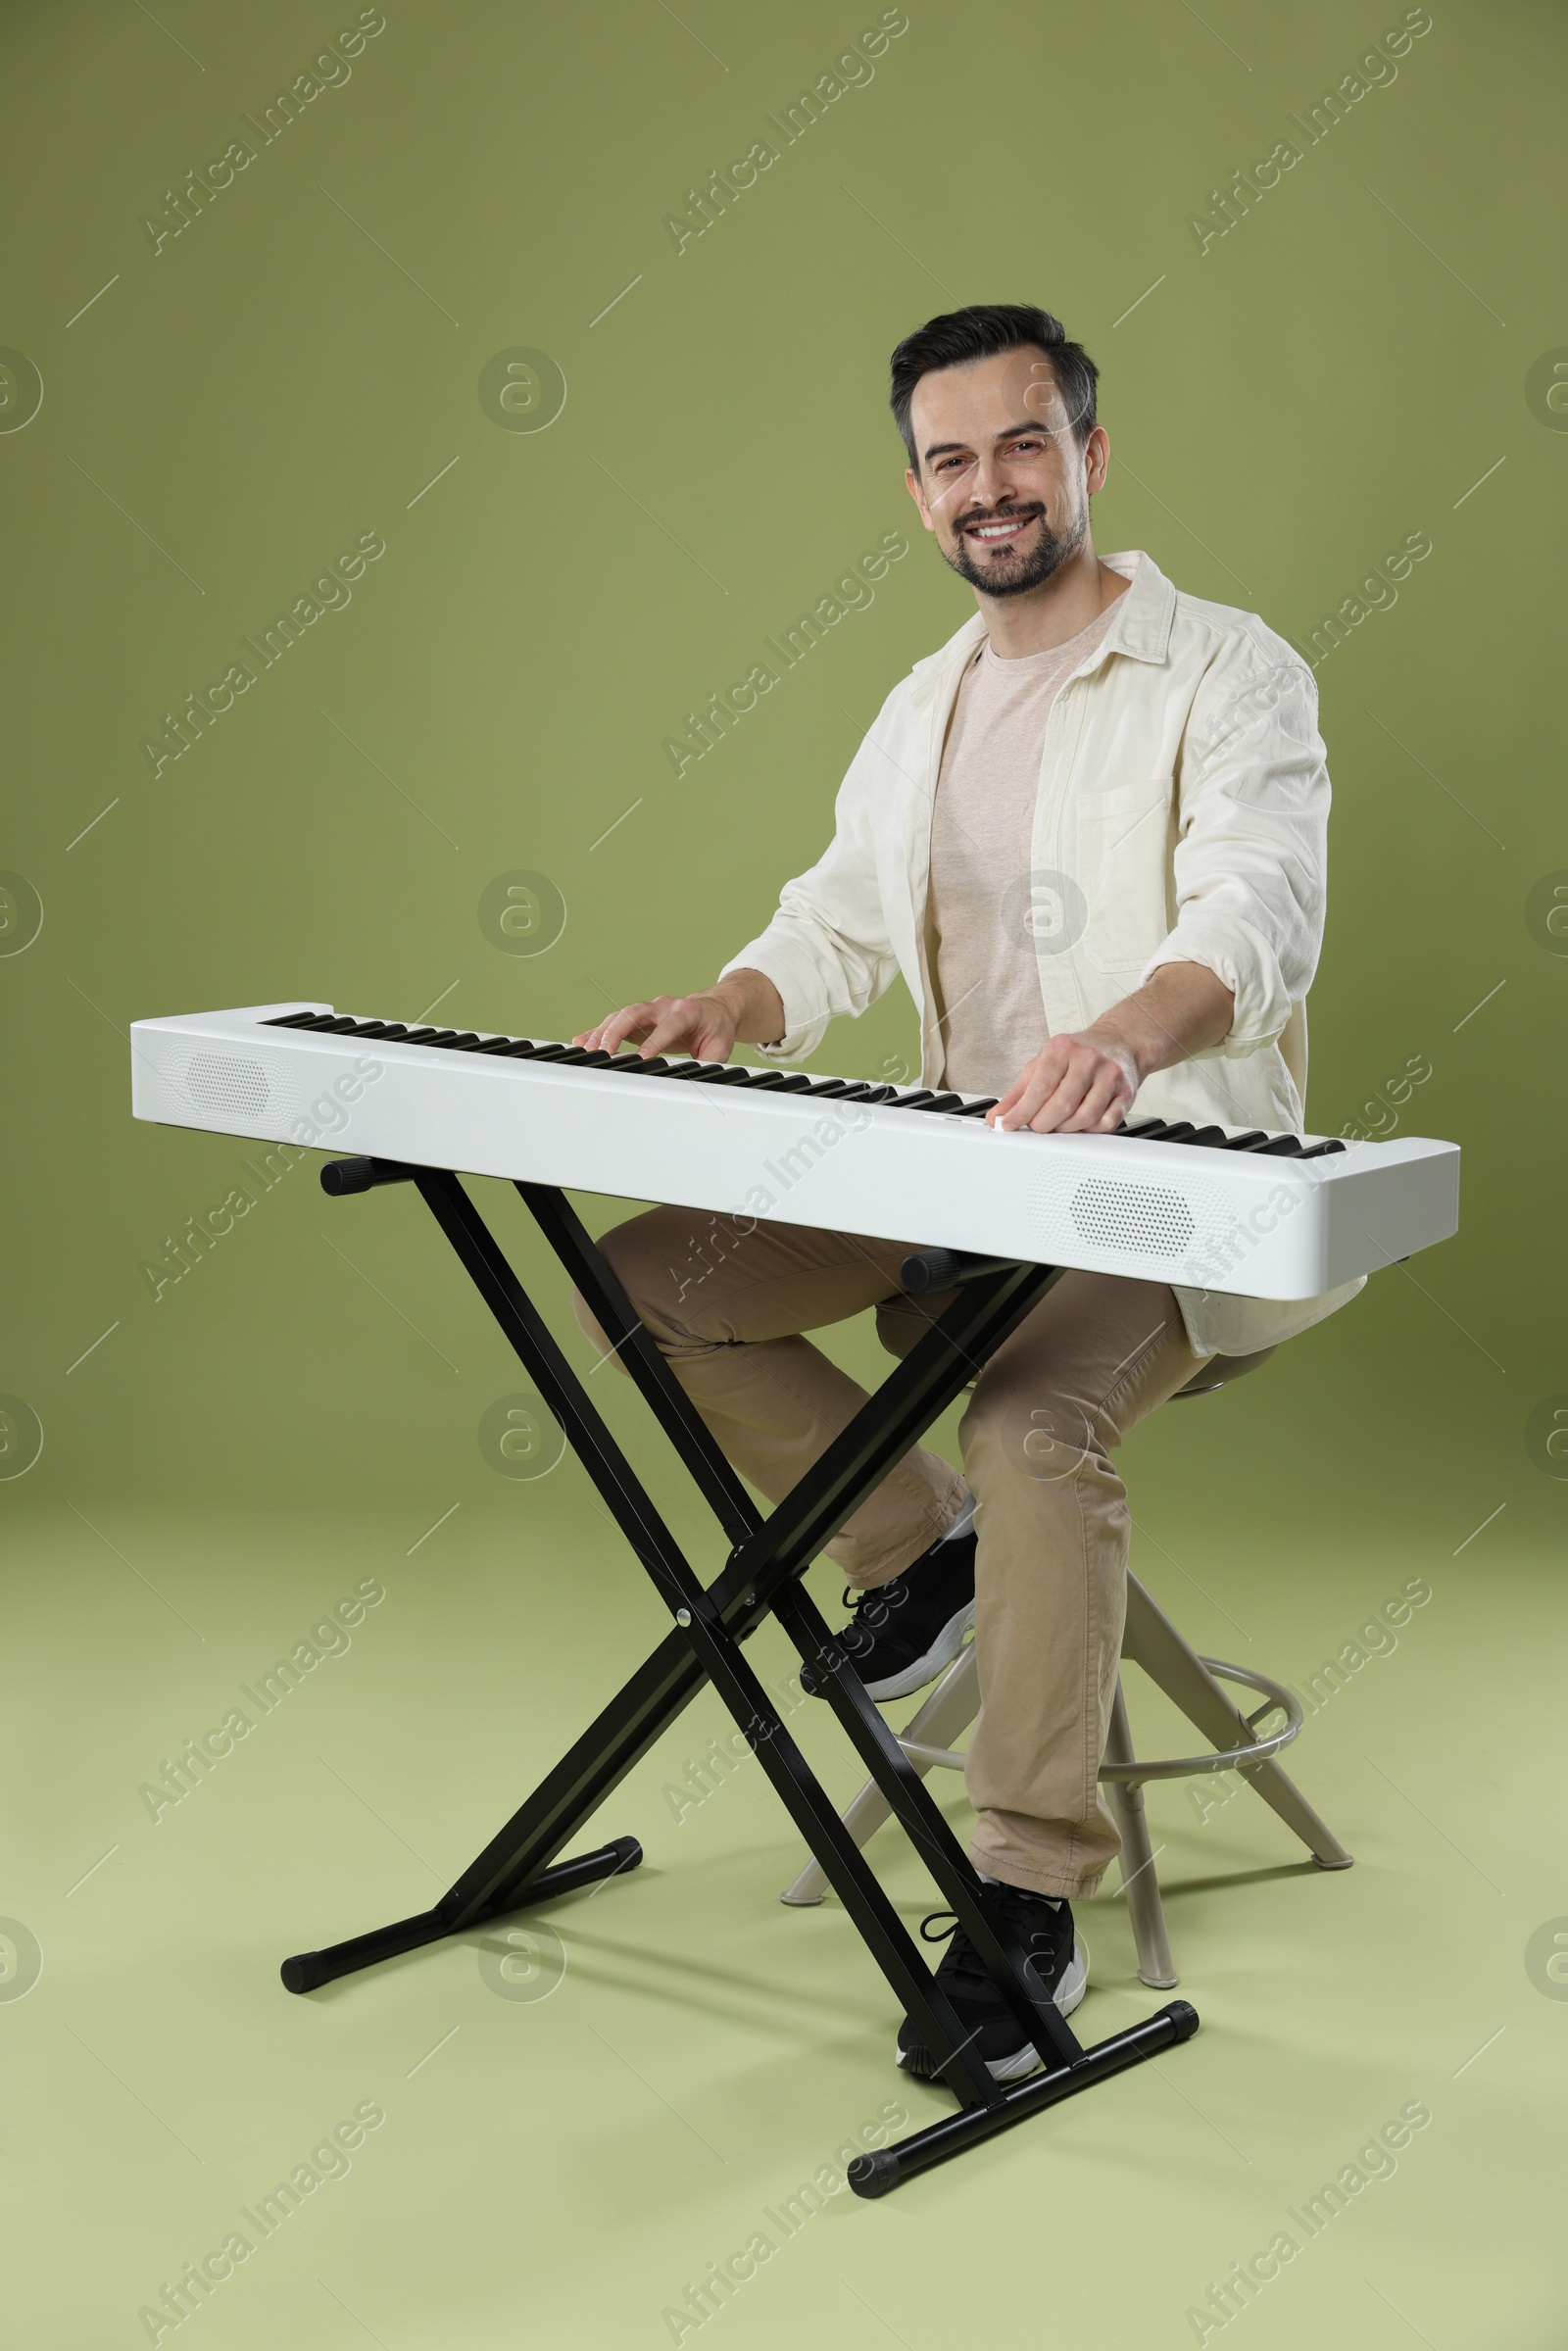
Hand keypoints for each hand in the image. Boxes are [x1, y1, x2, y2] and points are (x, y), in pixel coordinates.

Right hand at [573, 990, 740, 1061]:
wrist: (714, 1010)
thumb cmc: (716, 1029)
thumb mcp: (720, 1048)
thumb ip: (709, 1064)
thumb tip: (698, 1083)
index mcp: (687, 1012)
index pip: (668, 1026)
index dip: (654, 1042)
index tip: (641, 1059)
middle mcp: (665, 1006)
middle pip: (636, 1013)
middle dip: (618, 1032)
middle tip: (604, 1052)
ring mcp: (649, 1010)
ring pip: (621, 1016)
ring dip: (603, 1032)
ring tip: (588, 1051)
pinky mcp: (638, 1018)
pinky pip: (614, 1022)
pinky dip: (598, 1031)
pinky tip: (582, 1041)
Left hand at [987, 1031, 1139, 1133]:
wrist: (1119, 1042)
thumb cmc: (1077, 1054)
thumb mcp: (1042, 1063)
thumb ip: (1018, 1091)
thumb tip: (997, 1116)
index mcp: (1063, 1049)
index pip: (1040, 1087)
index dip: (1022, 1112)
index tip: (1009, 1125)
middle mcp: (1089, 1059)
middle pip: (1062, 1105)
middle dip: (1043, 1124)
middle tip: (1036, 1126)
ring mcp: (1111, 1076)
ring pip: (1084, 1117)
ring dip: (1065, 1129)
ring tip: (1057, 1124)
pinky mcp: (1127, 1093)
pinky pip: (1106, 1123)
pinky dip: (1088, 1130)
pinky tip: (1080, 1123)